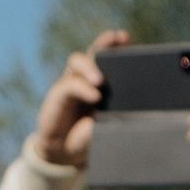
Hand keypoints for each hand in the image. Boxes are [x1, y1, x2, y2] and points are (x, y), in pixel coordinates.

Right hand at [33, 36, 115, 168]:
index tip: (125, 37)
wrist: (66, 151)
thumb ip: (116, 117)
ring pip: (78, 61)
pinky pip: (69, 85)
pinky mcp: (59, 94)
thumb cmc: (92, 135)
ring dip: (90, 66)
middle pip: (95, 52)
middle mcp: (87, 77)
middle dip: (105, 42)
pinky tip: (94, 96)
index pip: (111, 58)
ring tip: (101, 80)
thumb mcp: (108, 126)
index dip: (117, 46)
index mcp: (104, 82)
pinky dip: (82, 88)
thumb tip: (130, 113)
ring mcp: (72, 83)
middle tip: (116, 38)